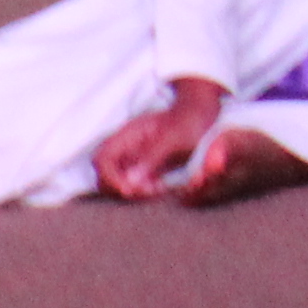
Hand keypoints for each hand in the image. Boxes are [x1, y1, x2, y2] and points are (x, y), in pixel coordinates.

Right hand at [95, 78, 226, 200]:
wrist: (205, 114)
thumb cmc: (190, 121)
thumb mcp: (173, 137)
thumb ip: (151, 157)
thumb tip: (130, 182)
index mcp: (129, 134)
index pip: (102, 159)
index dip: (109, 177)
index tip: (129, 190)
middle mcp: (127, 148)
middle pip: (106, 176)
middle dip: (122, 189)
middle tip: (148, 191)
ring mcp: (135, 159)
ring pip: (121, 184)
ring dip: (135, 192)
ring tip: (158, 189)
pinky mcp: (146, 169)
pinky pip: (137, 186)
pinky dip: (145, 192)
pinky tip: (162, 187)